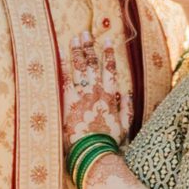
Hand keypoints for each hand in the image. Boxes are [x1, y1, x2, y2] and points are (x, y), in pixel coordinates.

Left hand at [63, 32, 126, 148]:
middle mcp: (96, 93)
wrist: (96, 154)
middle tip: (85, 33)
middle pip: (92, 65)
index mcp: (110, 97)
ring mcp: (82, 97)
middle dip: (88, 47)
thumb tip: (128, 93)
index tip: (107, 41)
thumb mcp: (125, 127)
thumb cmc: (110, 144)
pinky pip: (65, 81)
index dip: (108, 55)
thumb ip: (128, 109)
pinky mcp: (68, 104)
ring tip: (75, 38)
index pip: (110, 70)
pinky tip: (61, 55)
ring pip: (79, 68)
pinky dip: (63, 67)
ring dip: (77, 51)